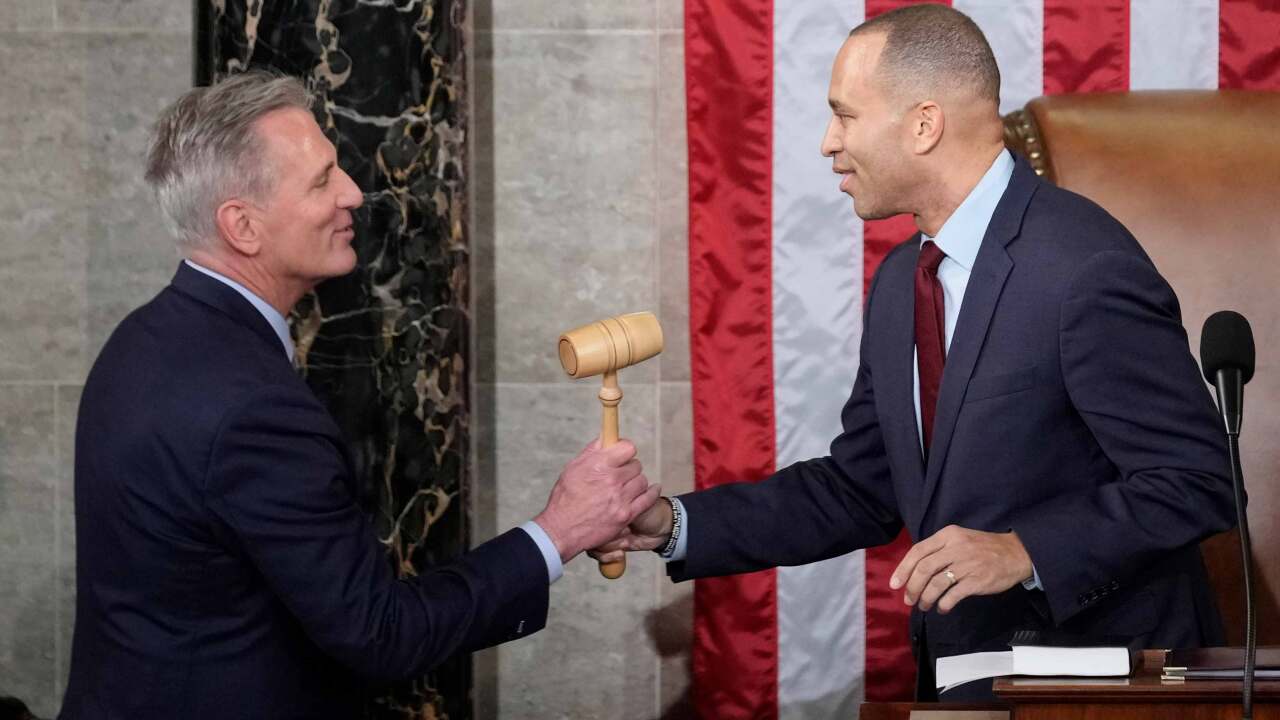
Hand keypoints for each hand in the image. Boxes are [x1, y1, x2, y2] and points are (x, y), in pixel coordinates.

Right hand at [533, 439, 660, 562]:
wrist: (562, 530)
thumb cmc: (565, 499)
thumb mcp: (573, 469)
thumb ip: (592, 452)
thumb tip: (606, 437)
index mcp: (598, 465)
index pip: (627, 448)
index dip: (625, 449)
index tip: (622, 454)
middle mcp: (611, 480)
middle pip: (636, 465)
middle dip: (629, 468)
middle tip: (621, 474)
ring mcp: (620, 498)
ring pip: (642, 481)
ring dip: (636, 482)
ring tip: (626, 487)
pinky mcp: (626, 514)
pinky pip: (648, 499)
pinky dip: (652, 492)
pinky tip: (653, 489)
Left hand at [889, 525, 1032, 613]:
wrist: (1016, 553)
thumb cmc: (984, 548)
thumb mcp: (960, 539)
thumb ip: (939, 550)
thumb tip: (915, 571)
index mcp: (948, 536)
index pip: (918, 551)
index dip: (903, 569)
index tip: (894, 584)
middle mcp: (955, 548)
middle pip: (924, 569)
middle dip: (912, 587)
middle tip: (908, 600)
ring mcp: (967, 564)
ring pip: (936, 583)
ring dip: (925, 598)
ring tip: (923, 606)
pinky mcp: (977, 580)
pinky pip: (953, 595)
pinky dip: (943, 604)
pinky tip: (942, 608)